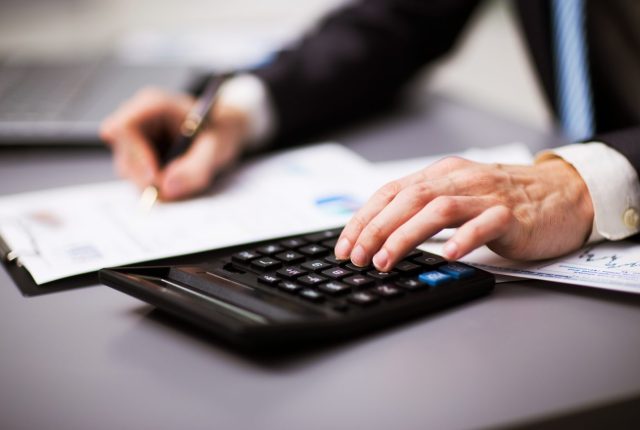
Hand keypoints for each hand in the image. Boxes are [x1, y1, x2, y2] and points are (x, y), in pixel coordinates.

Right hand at [100, 87, 249, 199]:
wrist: (223, 133)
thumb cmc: (221, 131)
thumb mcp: (217, 148)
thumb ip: (195, 168)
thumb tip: (167, 188)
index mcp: (153, 105)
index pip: (123, 128)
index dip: (135, 155)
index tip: (154, 178)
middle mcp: (138, 120)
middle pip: (123, 155)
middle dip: (146, 179)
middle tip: (171, 192)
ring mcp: (135, 140)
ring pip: (128, 172)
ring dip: (153, 185)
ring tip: (183, 180)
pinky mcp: (138, 157)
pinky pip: (138, 179)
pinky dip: (156, 187)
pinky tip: (177, 180)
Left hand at [334, 156, 593, 270]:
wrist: (564, 193)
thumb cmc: (506, 199)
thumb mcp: (458, 195)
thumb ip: (425, 208)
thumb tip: (380, 235)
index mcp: (441, 174)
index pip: (391, 191)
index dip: (364, 218)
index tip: (344, 245)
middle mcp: (460, 179)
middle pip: (408, 199)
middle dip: (375, 229)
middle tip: (357, 256)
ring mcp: (487, 195)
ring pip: (438, 209)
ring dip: (406, 235)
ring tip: (385, 260)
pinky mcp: (513, 215)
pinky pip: (485, 224)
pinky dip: (464, 238)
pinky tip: (448, 255)